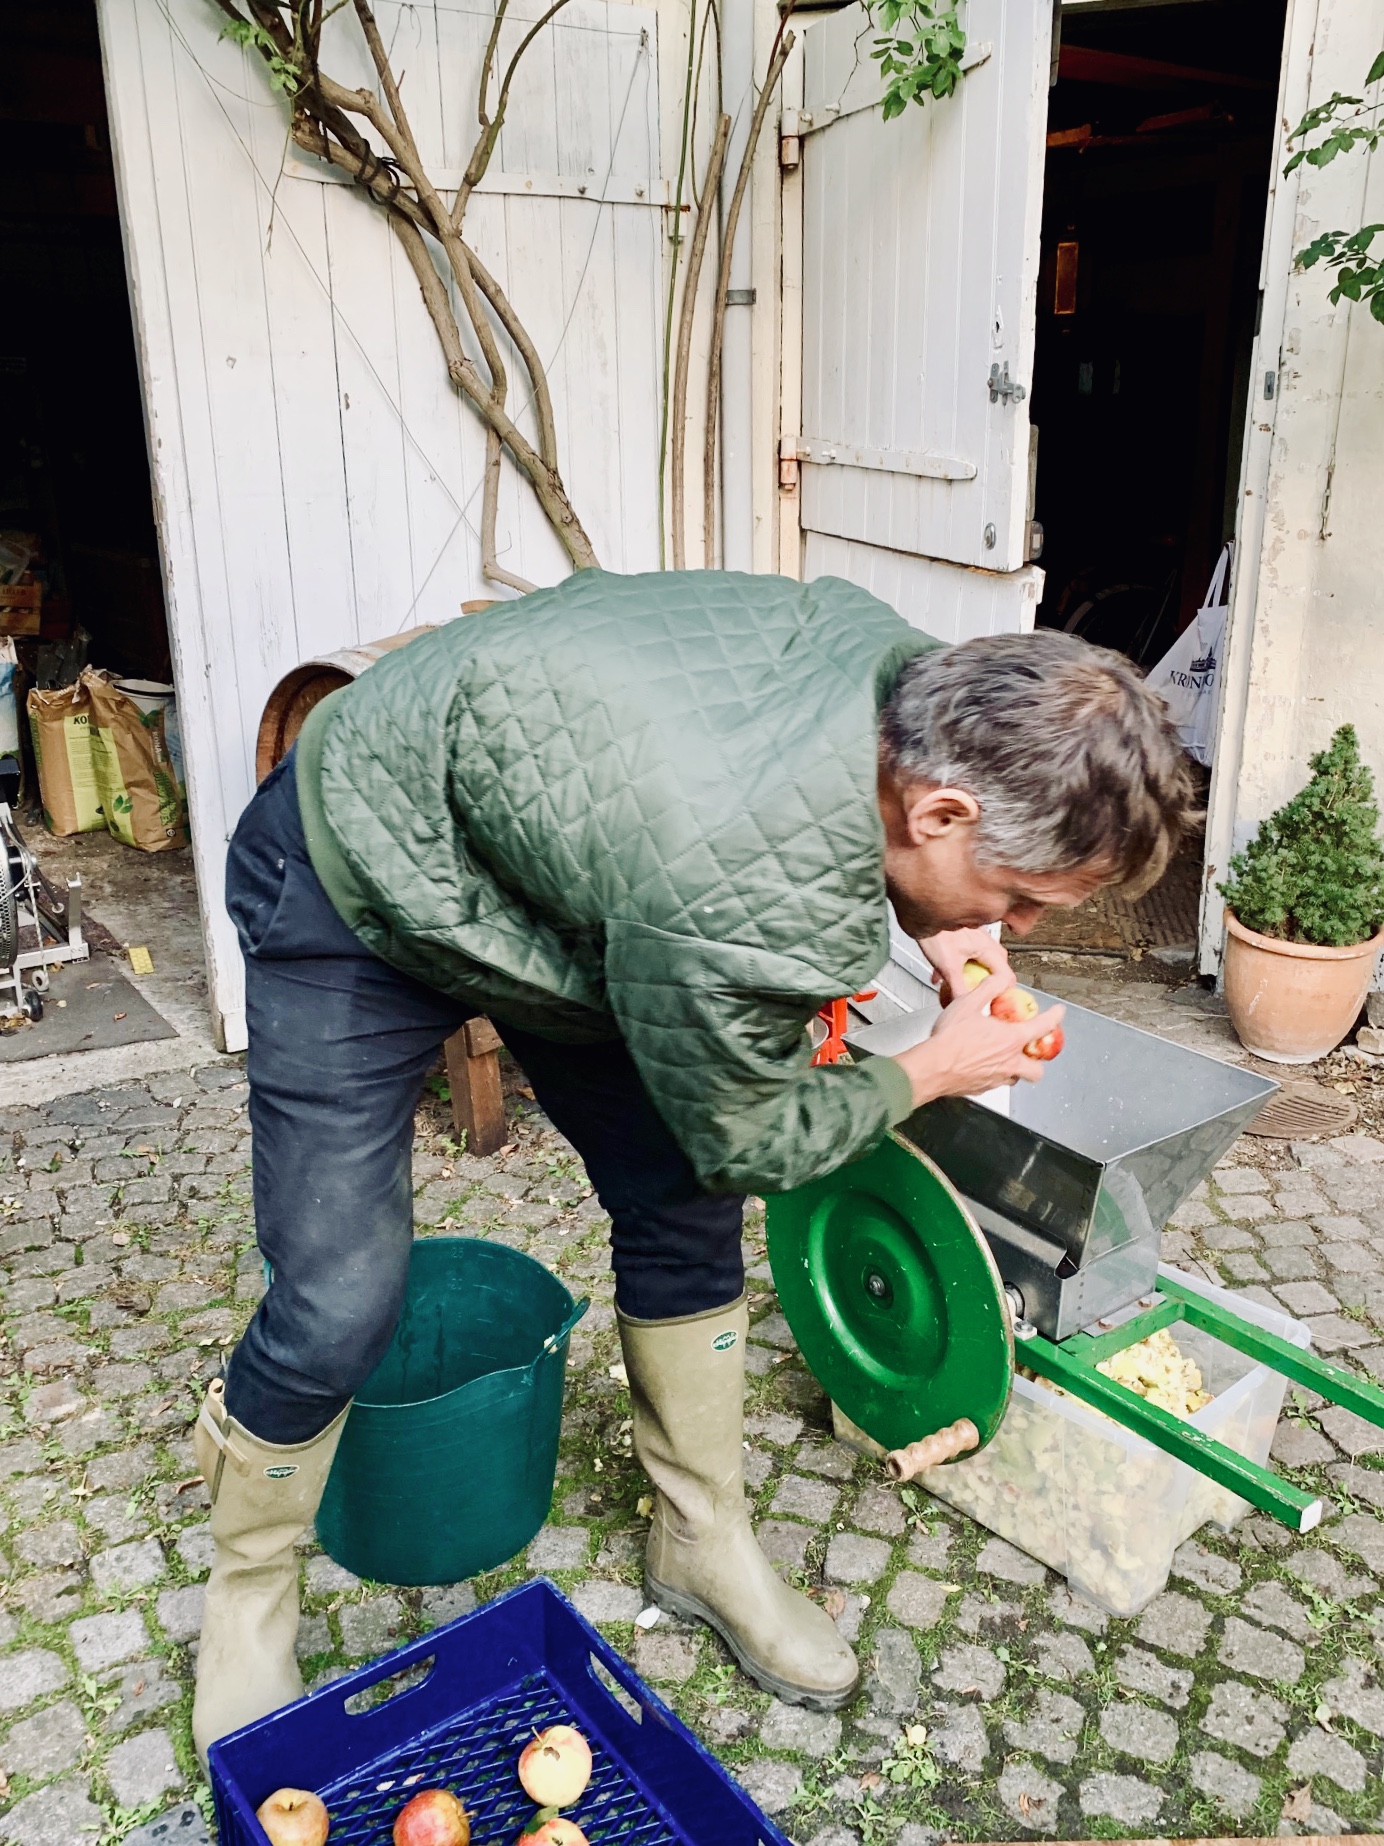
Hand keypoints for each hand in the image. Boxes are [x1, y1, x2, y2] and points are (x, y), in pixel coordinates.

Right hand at [890, 971, 1064, 1108]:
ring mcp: (996, 1079)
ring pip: (1016, 1079)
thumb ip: (988, 989)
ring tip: (1005, 1059)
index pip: (1042, 1027)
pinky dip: (994, 1076)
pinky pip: (995, 1084)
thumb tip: (999, 979)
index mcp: (1010, 1040)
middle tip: (1031, 1052)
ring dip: (1015, 1070)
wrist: (932, 1067)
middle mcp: (1008, 1062)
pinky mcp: (982, 1089)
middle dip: (1037, 1062)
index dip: (1054, 1017)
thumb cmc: (949, 1039)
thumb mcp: (968, 1003)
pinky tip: (982, 1067)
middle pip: (1037, 1069)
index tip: (1058, 1013)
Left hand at [916, 928, 1011, 1005]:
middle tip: (978, 995)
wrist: (921, 913)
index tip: (992, 1002)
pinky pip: (967, 956)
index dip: (1000, 992)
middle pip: (995, 970)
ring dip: (970, 976)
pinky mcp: (963, 936)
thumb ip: (959, 989)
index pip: (1006, 976)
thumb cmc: (935, 932)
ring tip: (956, 985)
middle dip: (985, 985)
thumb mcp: (948, 967)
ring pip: (980, 962)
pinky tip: (941, 974)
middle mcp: (985, 942)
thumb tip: (964, 1005)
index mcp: (987, 949)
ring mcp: (975, 938)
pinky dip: (958, 967)